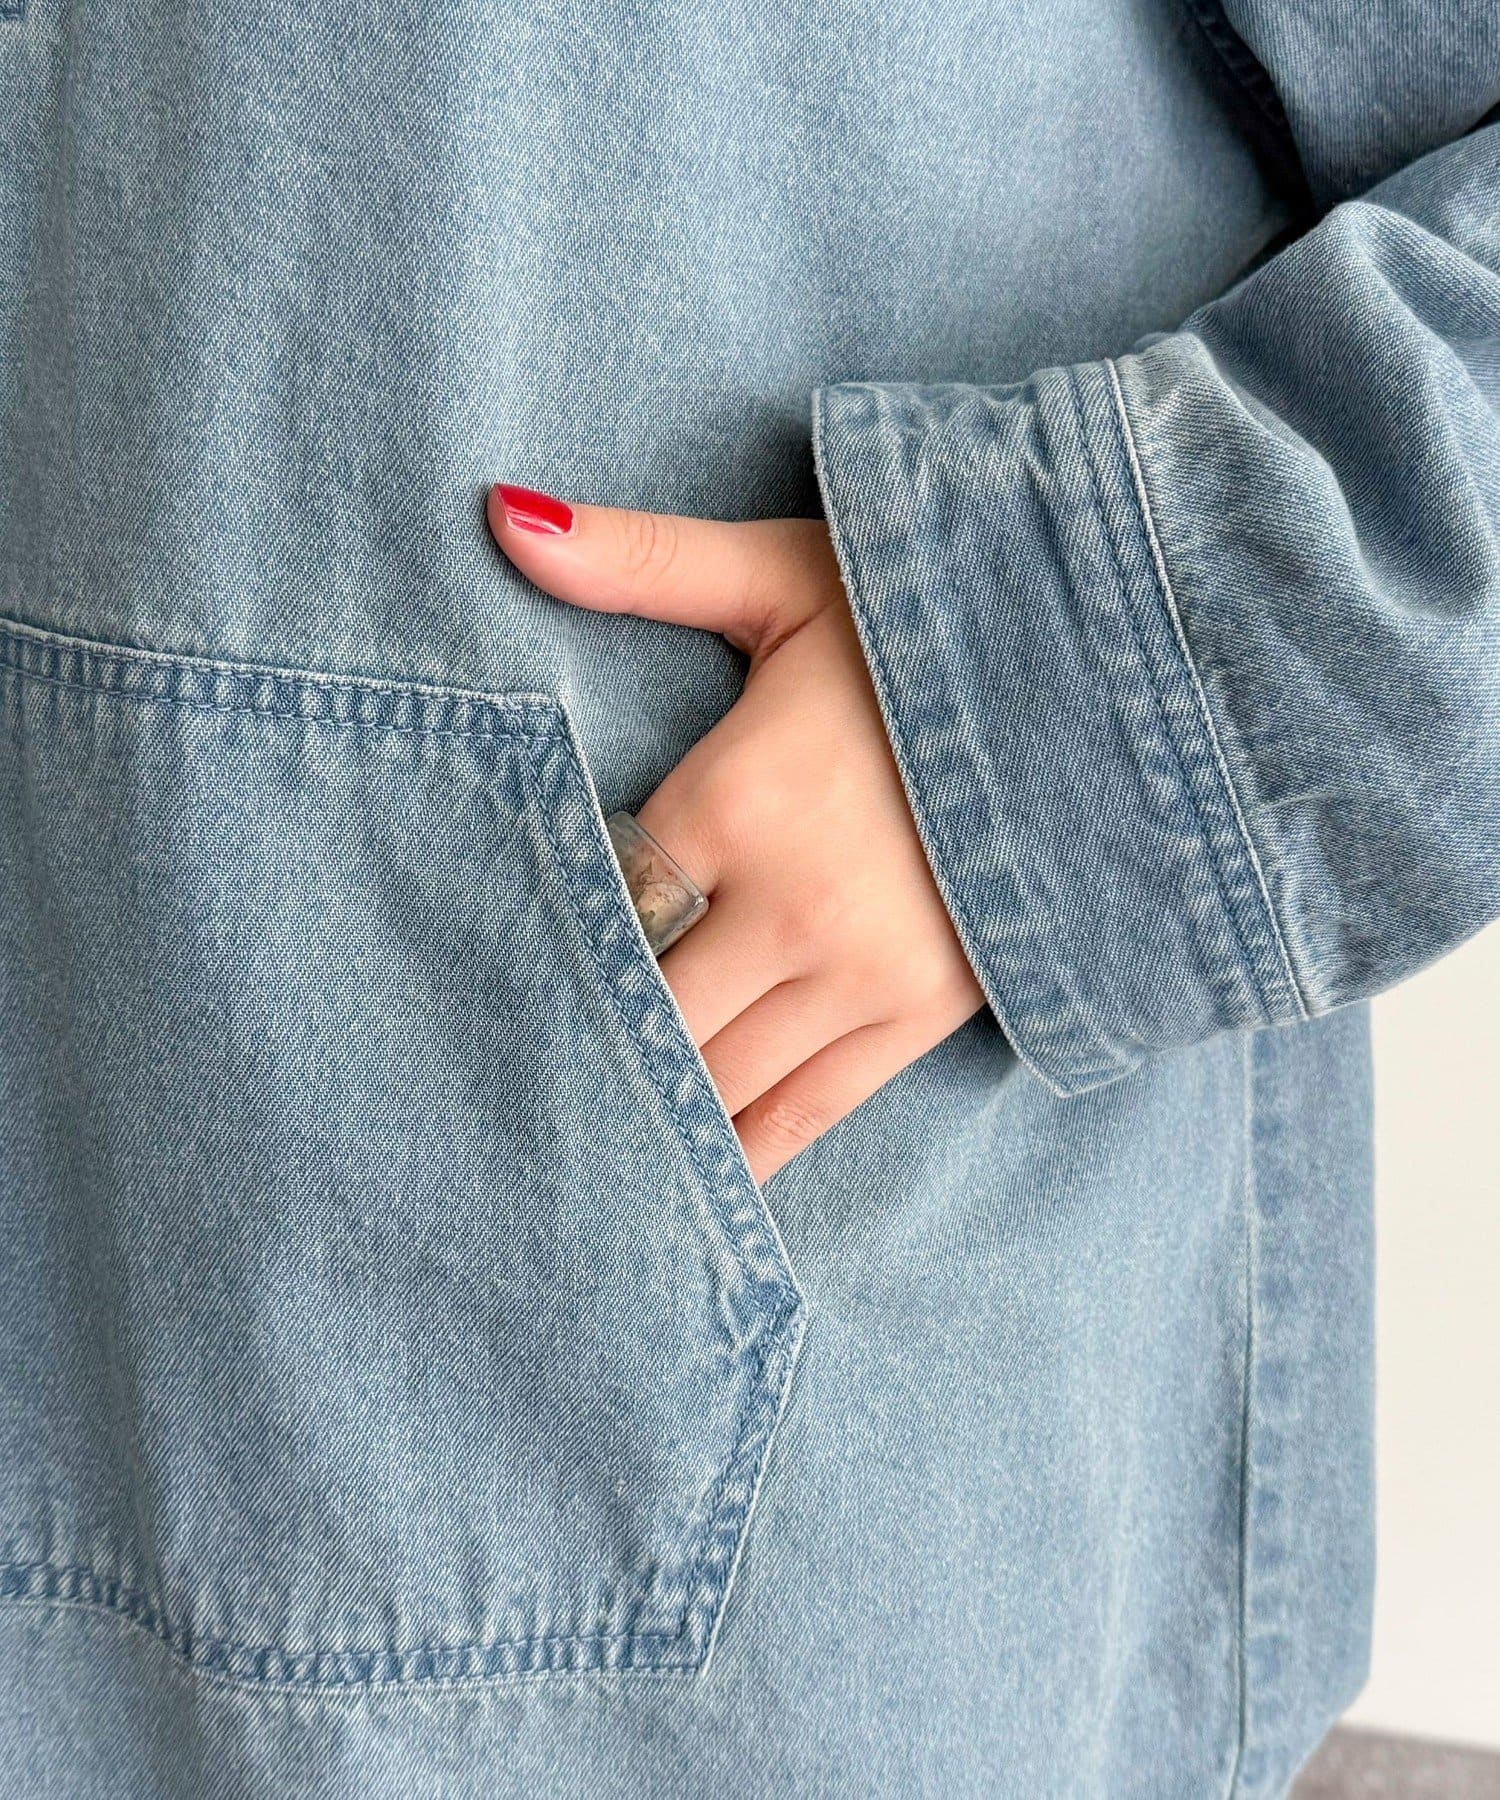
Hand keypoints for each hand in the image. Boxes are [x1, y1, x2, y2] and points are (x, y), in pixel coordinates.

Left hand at [488, 484, 985, 1182]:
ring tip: (572, 1152)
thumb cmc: (938, 616)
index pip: (599, 903)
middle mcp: (793, 906)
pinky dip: (743, 1151)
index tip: (480, 974)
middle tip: (506, 1080)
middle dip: (583, 1041)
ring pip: (716, 1079)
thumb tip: (499, 515)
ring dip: (648, 1108)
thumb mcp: (789, 573)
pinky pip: (809, 1112)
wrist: (1124, 674)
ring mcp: (864, 972)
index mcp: (739, 797)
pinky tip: (689, 1186)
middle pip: (645, 1014)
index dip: (541, 940)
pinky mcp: (925, 1013)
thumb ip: (642, 559)